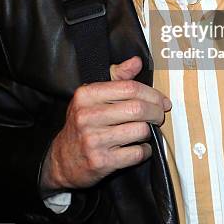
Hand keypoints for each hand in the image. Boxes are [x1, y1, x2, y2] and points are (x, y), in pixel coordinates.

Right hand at [40, 56, 170, 192]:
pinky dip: (145, 150)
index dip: (152, 94)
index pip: (129, 88)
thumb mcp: (93, 96)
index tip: (162, 100)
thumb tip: (137, 62)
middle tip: (160, 115)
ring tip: (146, 131)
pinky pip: (136, 153)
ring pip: (140, 130)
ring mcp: (94, 140)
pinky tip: (140, 147)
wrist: (62, 160)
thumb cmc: (83, 123)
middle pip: (137, 109)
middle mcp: (88, 116)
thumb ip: (117, 77)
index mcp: (86, 95)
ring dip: (150, 131)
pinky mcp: (101, 162)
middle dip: (156, 112)